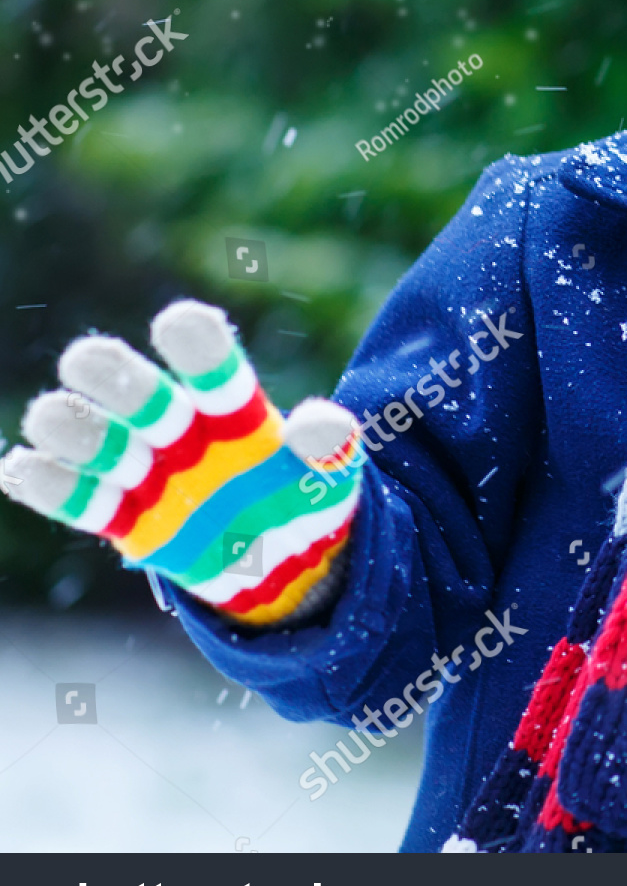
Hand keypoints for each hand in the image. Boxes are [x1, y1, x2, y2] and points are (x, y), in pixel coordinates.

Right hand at [0, 300, 361, 626]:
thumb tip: (325, 423)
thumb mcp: (335, 474)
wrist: (290, 564)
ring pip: (106, 446)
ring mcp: (156, 477)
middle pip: (148, 401)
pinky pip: (86, 502)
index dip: (199, 349)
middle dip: (120, 380)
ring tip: (48, 414)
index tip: (180, 321)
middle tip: (87, 357)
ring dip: (76, 430)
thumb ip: (329, 445)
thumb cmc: (310, 499)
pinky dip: (53, 487)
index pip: (217, 373)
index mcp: (238, 413)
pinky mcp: (132, 522)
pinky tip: (20, 467)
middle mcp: (188, 435)